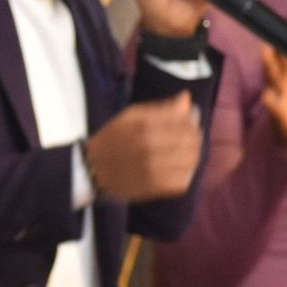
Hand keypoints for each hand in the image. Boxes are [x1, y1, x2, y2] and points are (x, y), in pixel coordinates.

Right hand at [82, 93, 201, 201]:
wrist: (92, 168)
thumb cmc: (113, 139)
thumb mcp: (131, 116)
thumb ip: (161, 108)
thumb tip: (186, 98)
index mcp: (143, 125)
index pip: (184, 121)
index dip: (192, 121)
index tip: (189, 122)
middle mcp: (148, 146)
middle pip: (191, 141)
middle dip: (195, 138)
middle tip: (190, 139)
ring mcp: (151, 169)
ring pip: (190, 161)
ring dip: (193, 156)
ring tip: (185, 154)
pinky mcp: (152, 188)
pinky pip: (183, 182)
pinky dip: (185, 175)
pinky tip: (178, 170)